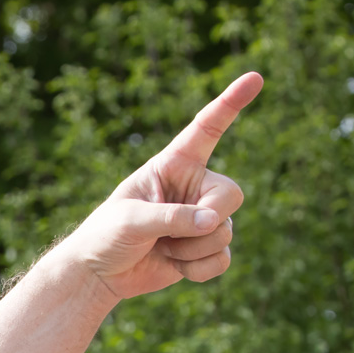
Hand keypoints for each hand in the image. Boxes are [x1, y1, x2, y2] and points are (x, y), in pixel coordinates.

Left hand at [61, 71, 263, 301]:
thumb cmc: (105, 236)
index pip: (206, 129)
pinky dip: (198, 270)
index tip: (254, 78)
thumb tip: (213, 224)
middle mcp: (194, 188)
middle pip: (231, 195)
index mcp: (173, 165)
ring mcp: (202, 219)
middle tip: (168, 236)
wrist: (98, 275)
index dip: (230, 104)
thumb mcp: (130, 221)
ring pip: (224, 233)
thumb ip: (172, 218)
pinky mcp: (204, 248)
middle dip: (206, 221)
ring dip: (191, 250)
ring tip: (161, 249)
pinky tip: (173, 266)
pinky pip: (222, 259)